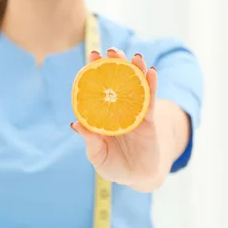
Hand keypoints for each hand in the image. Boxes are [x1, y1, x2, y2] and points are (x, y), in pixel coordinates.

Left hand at [71, 47, 163, 190]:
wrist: (136, 177)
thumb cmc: (113, 164)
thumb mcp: (97, 154)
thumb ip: (90, 140)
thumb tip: (75, 124)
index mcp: (102, 112)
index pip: (98, 86)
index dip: (95, 70)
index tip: (93, 54)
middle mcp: (118, 107)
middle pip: (117, 79)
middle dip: (115, 63)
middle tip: (112, 50)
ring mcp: (134, 111)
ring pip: (136, 85)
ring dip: (136, 69)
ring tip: (136, 56)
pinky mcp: (149, 120)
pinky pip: (150, 100)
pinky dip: (151, 85)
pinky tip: (151, 72)